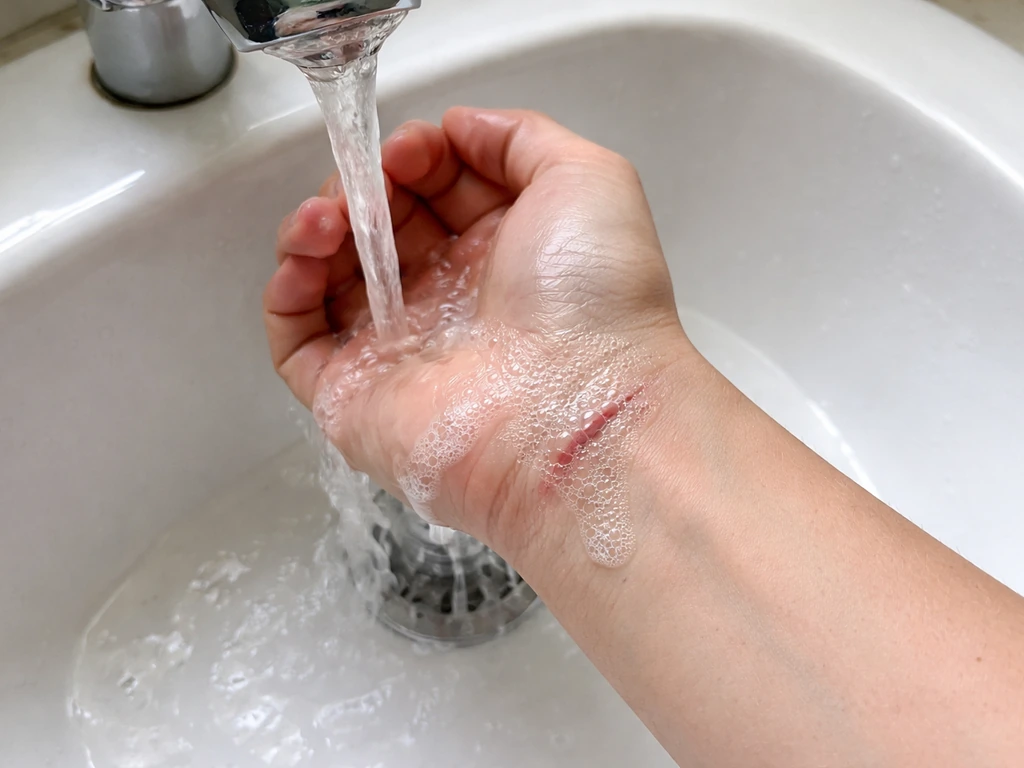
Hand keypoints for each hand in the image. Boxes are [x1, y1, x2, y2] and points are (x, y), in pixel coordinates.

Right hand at [263, 107, 695, 561]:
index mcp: (504, 257)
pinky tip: (305, 258)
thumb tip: (458, 127)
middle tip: (371, 179)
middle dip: (364, 187)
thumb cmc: (596, 304)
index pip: (438, 193)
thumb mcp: (586, 179)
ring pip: (331, 278)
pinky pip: (296, 341)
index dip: (415, 159)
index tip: (412, 147)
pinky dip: (285, 292)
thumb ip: (520, 136)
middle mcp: (452, 304)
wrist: (577, 418)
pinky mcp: (355, 396)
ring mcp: (401, 351)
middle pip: (381, 228)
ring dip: (316, 229)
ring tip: (330, 217)